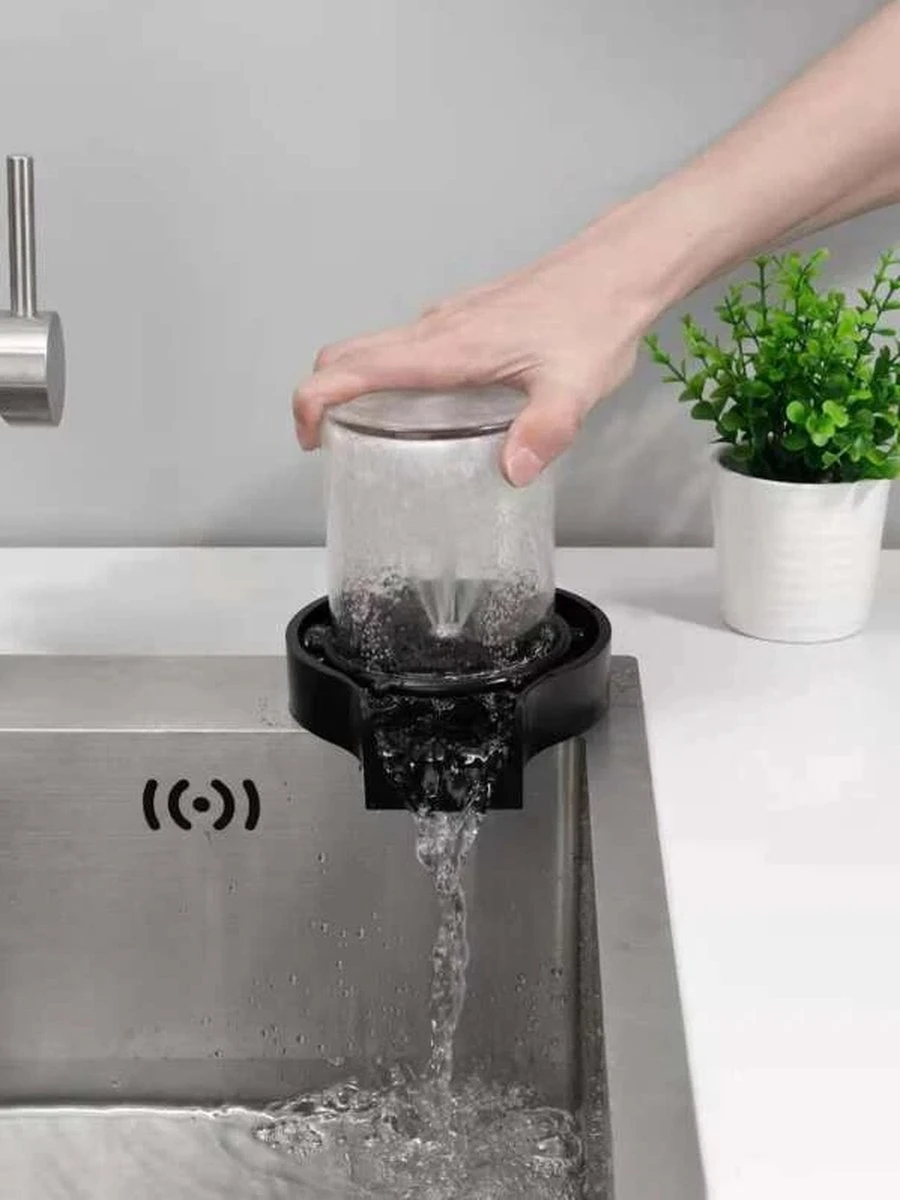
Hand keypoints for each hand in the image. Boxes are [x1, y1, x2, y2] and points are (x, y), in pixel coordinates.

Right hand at [292, 223, 654, 485]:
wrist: (620, 267)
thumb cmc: (595, 319)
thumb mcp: (574, 387)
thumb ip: (544, 430)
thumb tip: (512, 472)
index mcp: (448, 348)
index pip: (355, 367)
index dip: (314, 400)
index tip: (309, 439)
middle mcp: (438, 328)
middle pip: (350, 353)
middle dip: (323, 395)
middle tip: (331, 446)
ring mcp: (450, 318)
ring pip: (378, 347)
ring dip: (355, 383)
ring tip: (372, 436)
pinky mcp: (468, 317)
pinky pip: (409, 344)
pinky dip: (390, 372)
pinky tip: (426, 408)